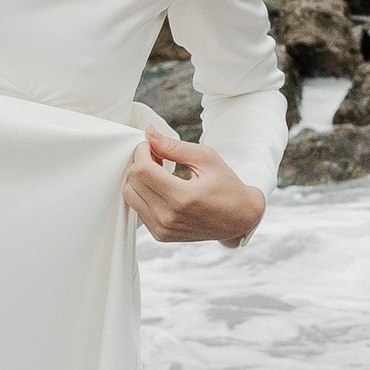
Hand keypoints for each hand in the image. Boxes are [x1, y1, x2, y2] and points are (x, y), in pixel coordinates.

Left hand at [125, 123, 264, 247]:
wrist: (239, 219)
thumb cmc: (227, 187)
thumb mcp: (206, 158)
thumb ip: (174, 146)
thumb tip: (149, 134)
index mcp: (183, 198)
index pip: (142, 170)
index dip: (142, 152)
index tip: (152, 146)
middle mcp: (169, 217)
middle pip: (132, 182)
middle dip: (139, 163)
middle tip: (157, 156)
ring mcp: (163, 229)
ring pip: (130, 196)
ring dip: (139, 179)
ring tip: (158, 171)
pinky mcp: (160, 235)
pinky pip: (138, 208)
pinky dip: (143, 194)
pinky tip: (160, 187)